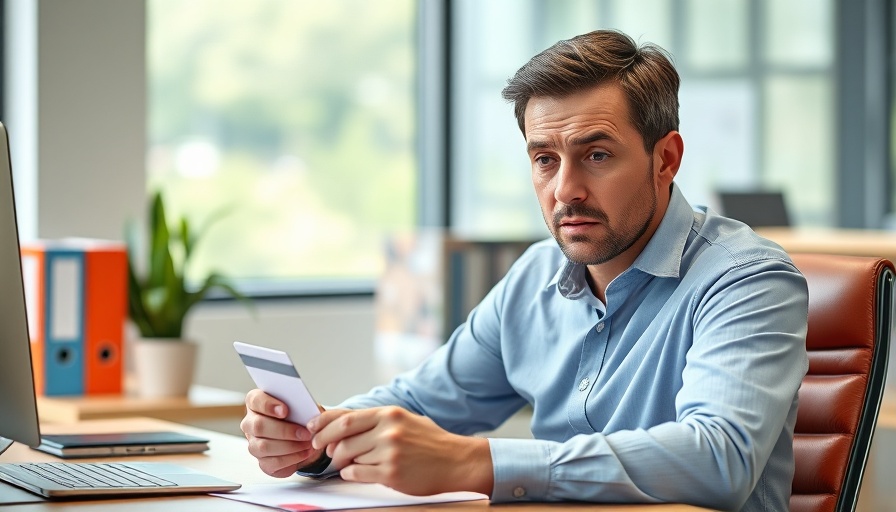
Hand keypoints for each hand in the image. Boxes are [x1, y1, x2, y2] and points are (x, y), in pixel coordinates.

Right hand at [241, 389, 325, 476]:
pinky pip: (273, 462)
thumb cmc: (300, 416)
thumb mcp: (303, 406)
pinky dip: (292, 458)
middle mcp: (250, 423)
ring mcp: (254, 444)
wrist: (306, 437)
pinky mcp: (263, 462)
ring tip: (308, 443)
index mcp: (256, 403)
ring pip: (264, 446)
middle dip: (284, 430)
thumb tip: (305, 412)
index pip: (255, 401)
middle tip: (305, 433)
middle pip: (258, 426)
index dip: (268, 405)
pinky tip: (305, 452)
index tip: (285, 410)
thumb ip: (300, 405)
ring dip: (290, 446)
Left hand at [307, 406, 492, 495]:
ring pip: (349, 456)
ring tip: (345, 462)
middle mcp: (388, 430)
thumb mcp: (404, 419)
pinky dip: (351, 474)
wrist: (456, 460)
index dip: (324, 424)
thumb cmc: (429, 441)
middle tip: (320, 449)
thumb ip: (376, 421)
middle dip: (325, 443)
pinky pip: (358, 473)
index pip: (346, 417)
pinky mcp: (391, 473)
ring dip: (341, 461)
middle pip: (342, 437)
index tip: (312, 428)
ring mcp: (390, 452)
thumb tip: (342, 425)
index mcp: (389, 414)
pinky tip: (356, 472)